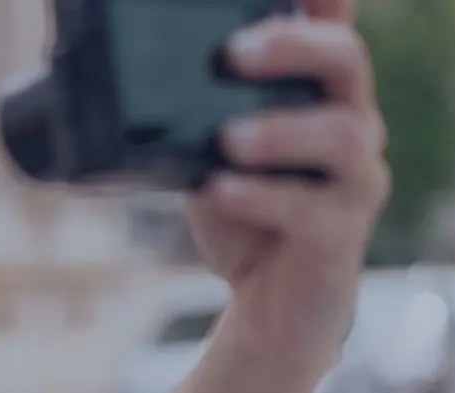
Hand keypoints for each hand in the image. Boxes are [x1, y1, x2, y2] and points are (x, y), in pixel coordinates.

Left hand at [186, 0, 390, 361]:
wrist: (265, 302)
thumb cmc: (239, 207)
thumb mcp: (204, 148)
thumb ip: (186, 107)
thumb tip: (101, 70)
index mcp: (315, 92)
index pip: (330, 28)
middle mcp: (347, 122)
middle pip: (346, 62)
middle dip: (293, 47)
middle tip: (234, 52)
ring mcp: (353, 179)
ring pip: (344, 136)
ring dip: (281, 131)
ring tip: (228, 138)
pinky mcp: (340, 234)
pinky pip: (313, 210)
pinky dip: (261, 197)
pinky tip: (219, 189)